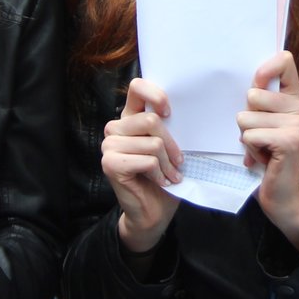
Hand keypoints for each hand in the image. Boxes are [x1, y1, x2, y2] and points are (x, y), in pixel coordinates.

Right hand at [102, 78, 182, 254]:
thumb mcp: (168, 144)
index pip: (137, 87)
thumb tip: (188, 106)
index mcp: (130, 116)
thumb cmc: (163, 174)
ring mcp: (109, 146)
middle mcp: (115, 128)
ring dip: (168, 162)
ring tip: (171, 174)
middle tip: (179, 161)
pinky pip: (147, 160)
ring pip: (153, 142)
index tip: (169, 112)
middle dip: (172, 144)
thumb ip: (168, 124)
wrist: (153, 211)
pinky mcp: (110, 164)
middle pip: (152, 120)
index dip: (155, 94)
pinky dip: (160, 173)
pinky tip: (161, 181)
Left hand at [239, 51, 298, 251]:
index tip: (256, 82)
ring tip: (263, 148)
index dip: (264, 69)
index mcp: (297, 97)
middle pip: (253, 94)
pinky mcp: (291, 140)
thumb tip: (250, 82)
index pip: (284, 61)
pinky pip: (249, 135)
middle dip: (248, 118)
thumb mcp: (263, 121)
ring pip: (246, 117)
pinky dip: (250, 149)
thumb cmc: (268, 154)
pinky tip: (265, 159)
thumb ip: (260, 98)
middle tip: (262, 136)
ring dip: (247, 137)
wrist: (282, 194)